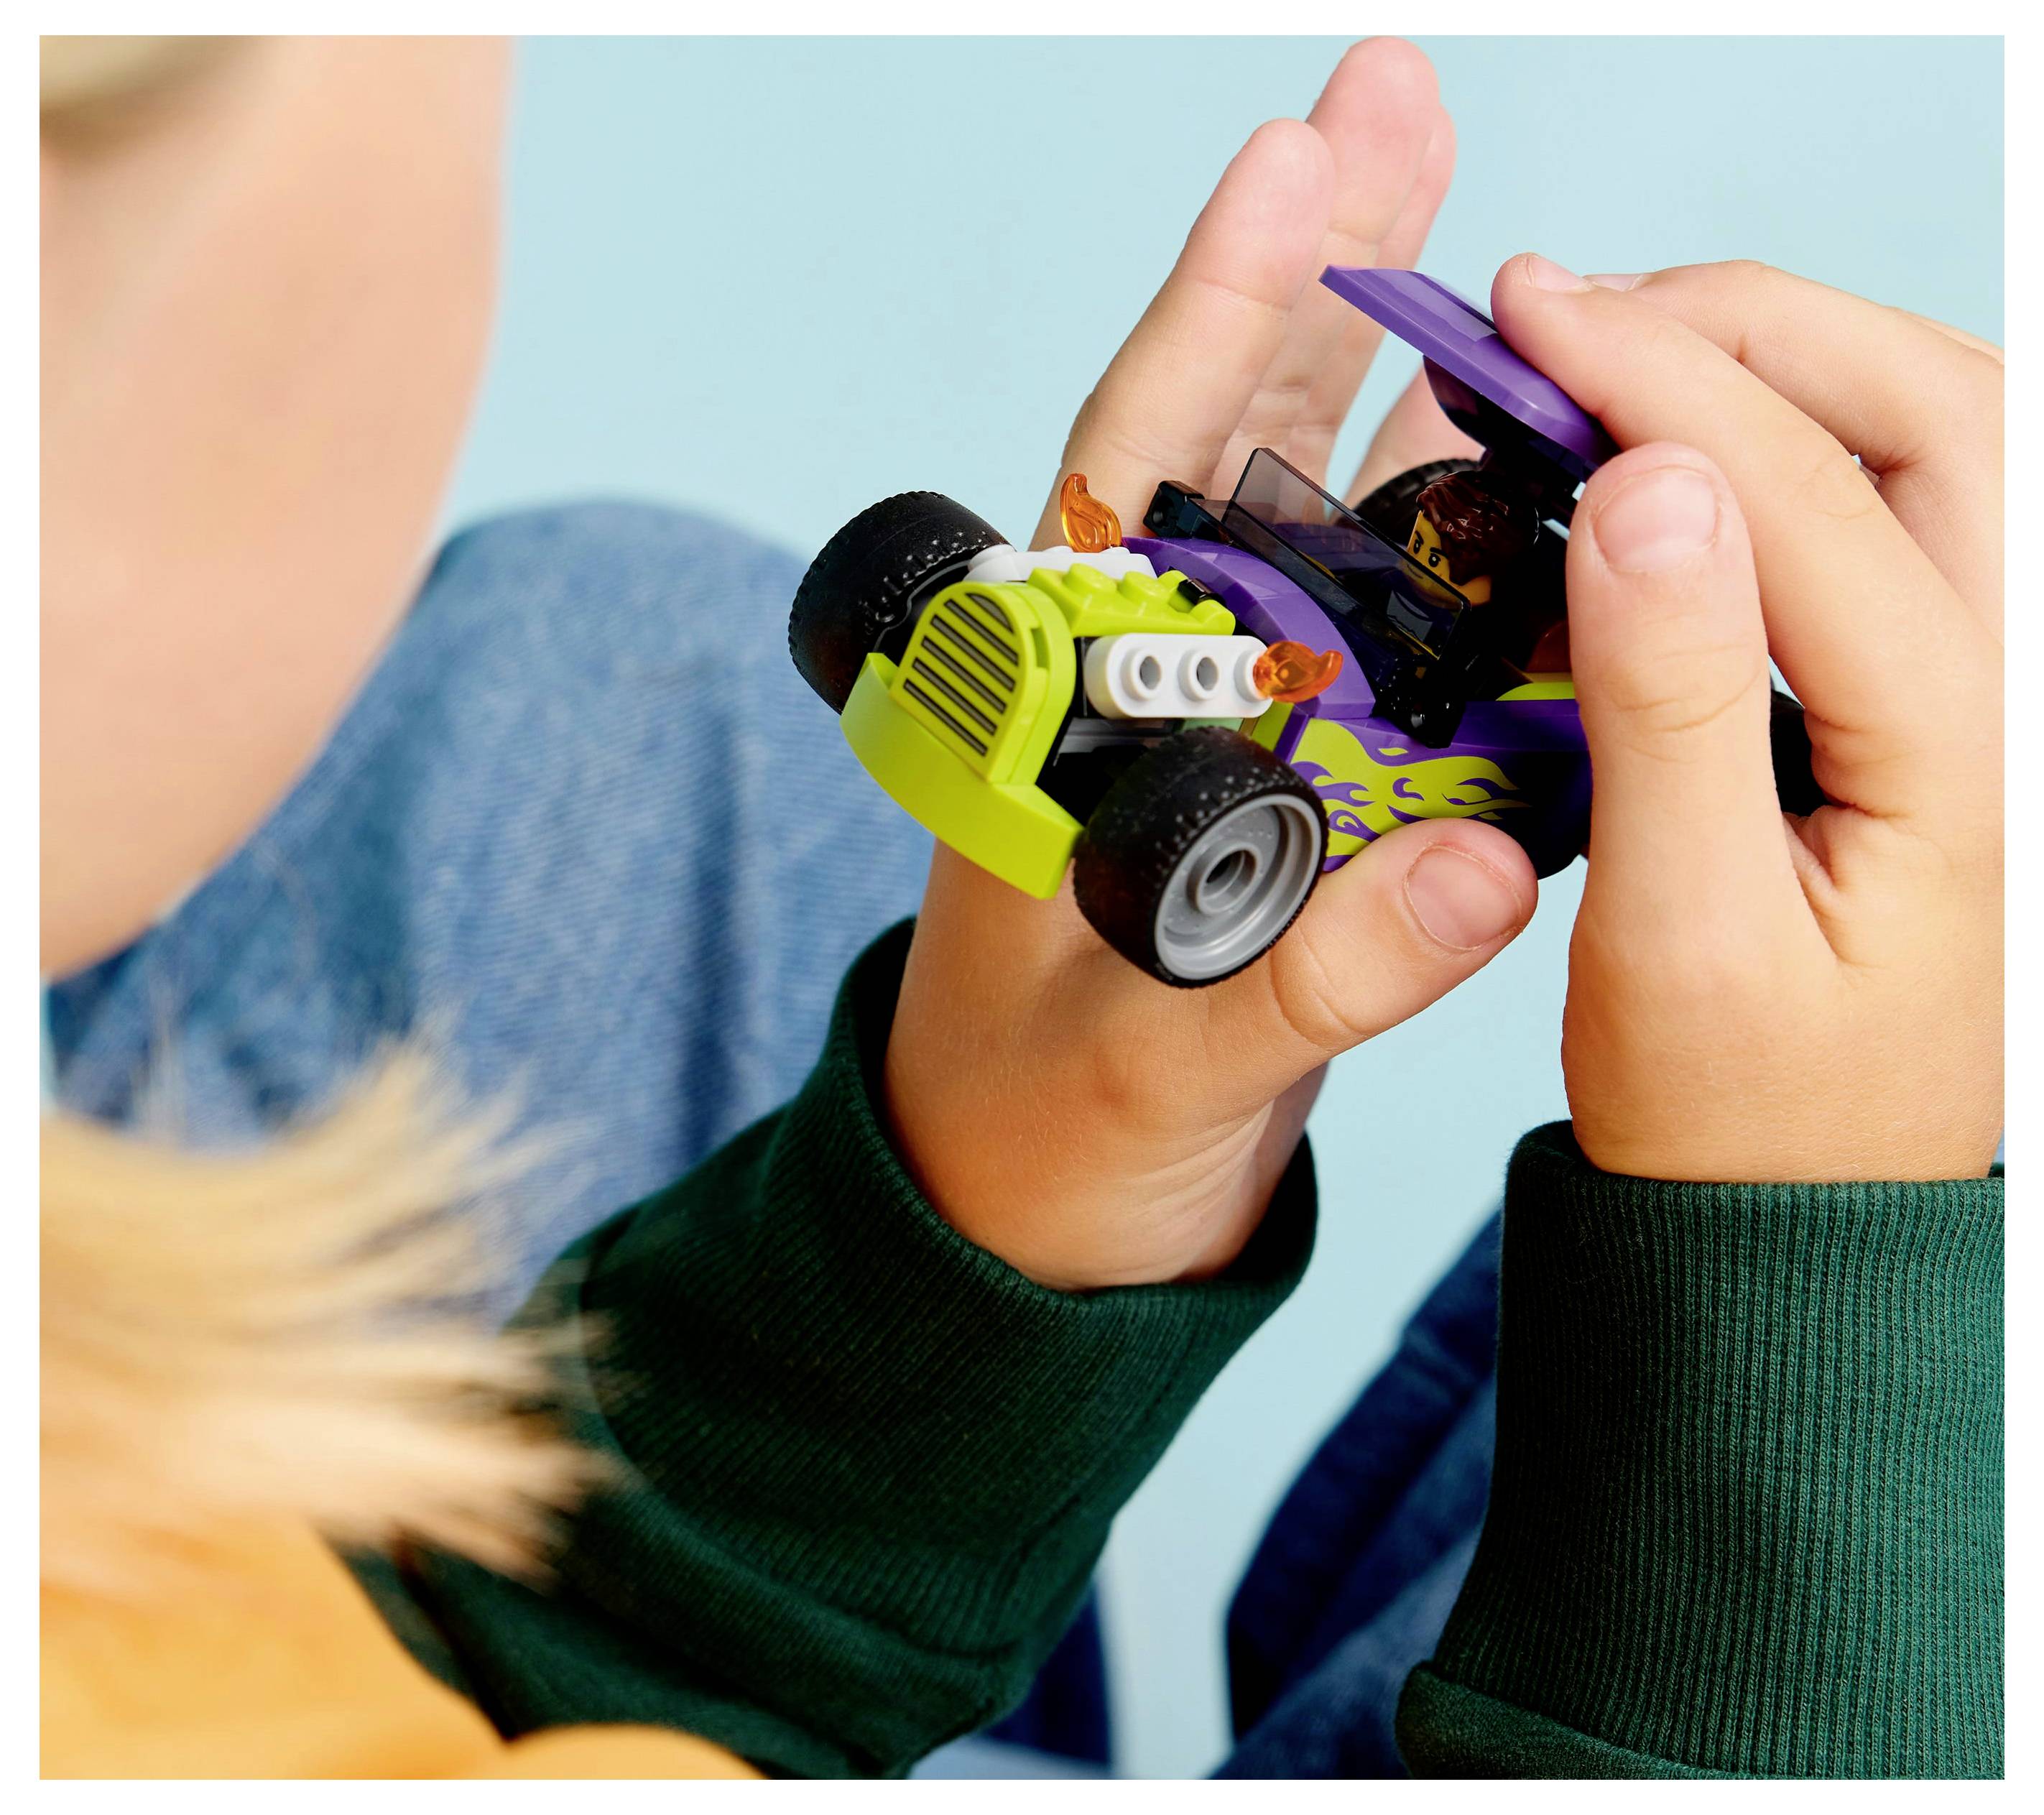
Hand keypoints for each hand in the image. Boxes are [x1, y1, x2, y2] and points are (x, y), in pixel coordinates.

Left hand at [884, 41, 1533, 1291]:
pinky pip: (1389, 636)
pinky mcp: (1293, 781)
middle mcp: (1144, 683)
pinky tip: (1530, 453)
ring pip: (1316, 512)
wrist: (1033, 1223)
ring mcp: (1227, 721)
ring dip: (1398, 376)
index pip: (1133, 478)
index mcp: (1061, 713)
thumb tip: (1478, 879)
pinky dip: (1457, 544)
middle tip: (1392, 97)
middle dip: (1312, 272)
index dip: (1211, 320)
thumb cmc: (1039, 1142)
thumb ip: (1300, 987)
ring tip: (1483, 224)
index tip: (1288, 165)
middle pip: (1230, 441)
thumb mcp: (1153, 1072)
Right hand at [1488, 256, 2001, 1180]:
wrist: (1802, 1205)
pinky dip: (1795, 437)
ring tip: (1616, 355)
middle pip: (1939, 414)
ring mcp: (2008, 691)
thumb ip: (1671, 707)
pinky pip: (1908, 507)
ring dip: (1784, 363)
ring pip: (1944, 437)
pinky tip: (1681, 446)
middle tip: (1570, 315)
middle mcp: (2029, 699)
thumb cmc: (1736, 1106)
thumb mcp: (1678, 933)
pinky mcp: (1957, 696)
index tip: (1523, 318)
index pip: (1818, 503)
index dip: (1660, 385)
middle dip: (1746, 330)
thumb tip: (1639, 491)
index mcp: (1974, 764)